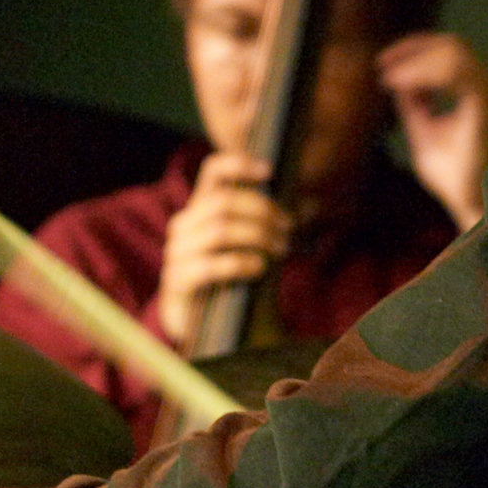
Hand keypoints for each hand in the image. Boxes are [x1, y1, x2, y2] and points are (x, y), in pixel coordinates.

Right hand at [158, 152, 293, 343]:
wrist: (195, 324)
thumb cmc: (227, 279)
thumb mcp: (246, 246)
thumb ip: (268, 225)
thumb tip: (311, 207)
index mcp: (200, 210)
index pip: (213, 172)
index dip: (239, 164)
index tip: (270, 171)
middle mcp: (184, 226)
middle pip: (223, 201)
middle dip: (262, 211)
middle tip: (289, 228)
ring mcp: (176, 253)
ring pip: (220, 230)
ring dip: (258, 237)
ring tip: (280, 250)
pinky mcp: (177, 280)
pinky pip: (210, 265)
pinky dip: (240, 263)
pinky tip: (259, 269)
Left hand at [377, 33, 487, 232]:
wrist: (471, 204)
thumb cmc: (453, 176)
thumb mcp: (424, 132)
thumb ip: (413, 105)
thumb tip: (397, 79)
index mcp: (479, 91)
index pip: (452, 52)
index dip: (415, 49)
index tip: (382, 64)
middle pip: (452, 45)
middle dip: (411, 48)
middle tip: (380, 65)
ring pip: (453, 52)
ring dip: (414, 61)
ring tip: (388, 78)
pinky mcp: (485, 102)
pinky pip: (455, 70)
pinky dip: (422, 72)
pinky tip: (399, 84)